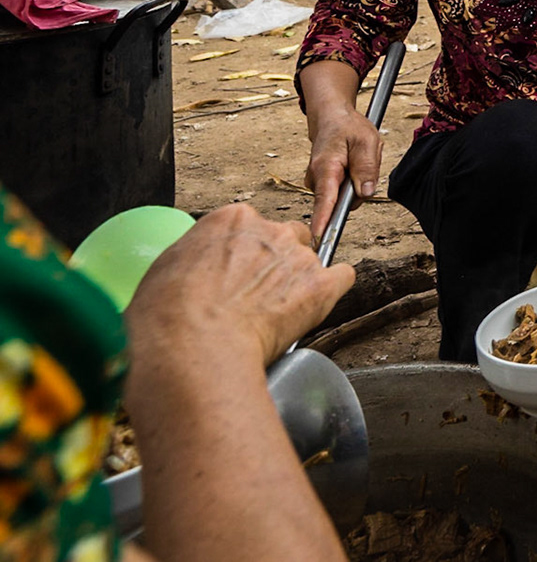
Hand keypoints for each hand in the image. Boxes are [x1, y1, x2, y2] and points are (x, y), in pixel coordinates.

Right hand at [125, 205, 354, 367]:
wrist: (191, 347)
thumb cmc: (167, 319)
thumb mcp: (164, 271)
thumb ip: (193, 259)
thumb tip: (192, 273)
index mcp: (230, 220)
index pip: (250, 226)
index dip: (243, 254)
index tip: (236, 274)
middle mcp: (269, 230)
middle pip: (286, 237)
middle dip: (276, 263)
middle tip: (257, 296)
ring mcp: (298, 257)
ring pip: (310, 260)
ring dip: (299, 282)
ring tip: (275, 315)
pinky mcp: (321, 286)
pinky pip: (342, 278)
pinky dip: (332, 291)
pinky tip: (316, 305)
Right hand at [305, 105, 383, 244]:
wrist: (331, 118)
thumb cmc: (348, 127)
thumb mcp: (366, 142)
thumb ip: (367, 168)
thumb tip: (365, 193)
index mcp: (325, 168)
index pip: (324, 200)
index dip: (323, 220)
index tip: (319, 238)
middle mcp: (316, 179)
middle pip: (341, 202)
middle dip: (359, 188)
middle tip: (365, 160)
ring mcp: (317, 184)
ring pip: (345, 198)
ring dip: (357, 182)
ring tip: (358, 159)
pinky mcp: (322, 186)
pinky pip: (343, 193)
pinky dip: (353, 181)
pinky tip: (353, 165)